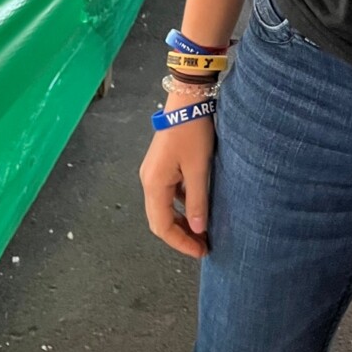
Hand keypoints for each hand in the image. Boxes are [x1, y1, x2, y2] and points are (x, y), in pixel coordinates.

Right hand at [139, 118, 214, 259]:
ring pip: (163, 207)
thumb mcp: (199, 168)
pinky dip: (180, 206)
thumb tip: (198, 230)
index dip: (181, 243)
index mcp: (154, 184)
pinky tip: (196, 208)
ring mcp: (153, 172)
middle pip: (159, 219)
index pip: (162, 226)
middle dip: (180, 235)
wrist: (187, 99)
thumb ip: (197, 201)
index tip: (201, 251)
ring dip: (180, 222)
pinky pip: (167, 194)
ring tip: (202, 231)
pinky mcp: (161, 165)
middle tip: (202, 245)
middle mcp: (148, 181)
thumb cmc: (193, 134)